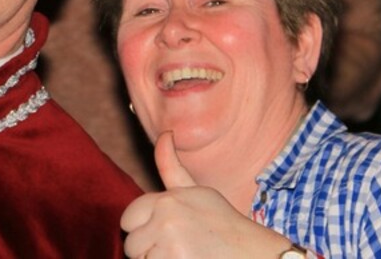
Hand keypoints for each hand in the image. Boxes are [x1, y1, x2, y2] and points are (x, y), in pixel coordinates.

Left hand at [120, 132, 292, 257]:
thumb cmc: (222, 223)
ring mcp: (170, 242)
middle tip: (175, 247)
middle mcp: (167, 218)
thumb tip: (165, 132)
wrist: (252, 254)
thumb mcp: (196, 191)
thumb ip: (171, 166)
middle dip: (147, 249)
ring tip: (183, 254)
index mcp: (168, 199)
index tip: (164, 233)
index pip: (128, 218)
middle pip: (131, 243)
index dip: (142, 229)